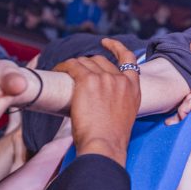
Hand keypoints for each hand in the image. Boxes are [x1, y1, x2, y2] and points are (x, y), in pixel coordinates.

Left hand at [55, 39, 139, 166]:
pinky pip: (72, 66)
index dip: (116, 48)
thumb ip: (117, 102)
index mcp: (133, 89)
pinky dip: (63, 67)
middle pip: (100, 61)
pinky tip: (57, 70)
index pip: (128, 59)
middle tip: (74, 73)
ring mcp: (105, 79)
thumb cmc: (110, 139)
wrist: (104, 146)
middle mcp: (121, 80)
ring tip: (63, 74)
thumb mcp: (123, 116)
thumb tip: (100, 100)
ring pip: (85, 62)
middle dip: (86, 65)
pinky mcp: (87, 80)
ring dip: (72, 67)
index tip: (106, 43)